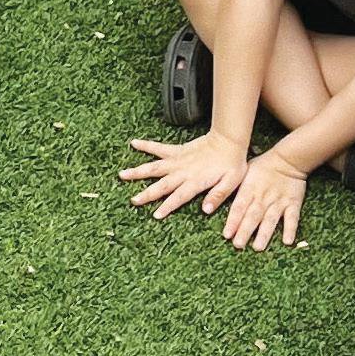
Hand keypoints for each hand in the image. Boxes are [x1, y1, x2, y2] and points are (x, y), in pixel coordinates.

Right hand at [118, 130, 249, 219]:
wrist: (229, 140)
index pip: (179, 197)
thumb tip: (206, 209)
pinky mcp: (177, 151)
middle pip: (162, 184)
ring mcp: (178, 161)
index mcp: (195, 181)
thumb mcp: (231, 182)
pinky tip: (134, 143)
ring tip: (122, 175)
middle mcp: (182, 172)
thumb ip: (218, 195)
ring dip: (138, 171)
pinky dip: (146, 145)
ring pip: (154, 167)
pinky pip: (159, 148)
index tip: (155, 215)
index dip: (167, 206)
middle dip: (147, 193)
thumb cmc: (232, 163)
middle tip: (133, 200)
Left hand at [221, 149, 308, 249]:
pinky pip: (292, 217)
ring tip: (258, 247)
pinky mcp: (293, 203)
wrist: (287, 159)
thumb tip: (212, 201)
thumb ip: (232, 188)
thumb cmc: (261, 167)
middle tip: (238, 245)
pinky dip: (290, 229)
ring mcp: (278, 201)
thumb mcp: (243, 173)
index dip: (233, 221)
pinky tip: (287, 241)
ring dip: (264, 234)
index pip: (239, 208)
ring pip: (270, 219)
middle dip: (245, 231)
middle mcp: (263, 197)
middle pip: (253, 216)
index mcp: (249, 190)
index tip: (226, 235)